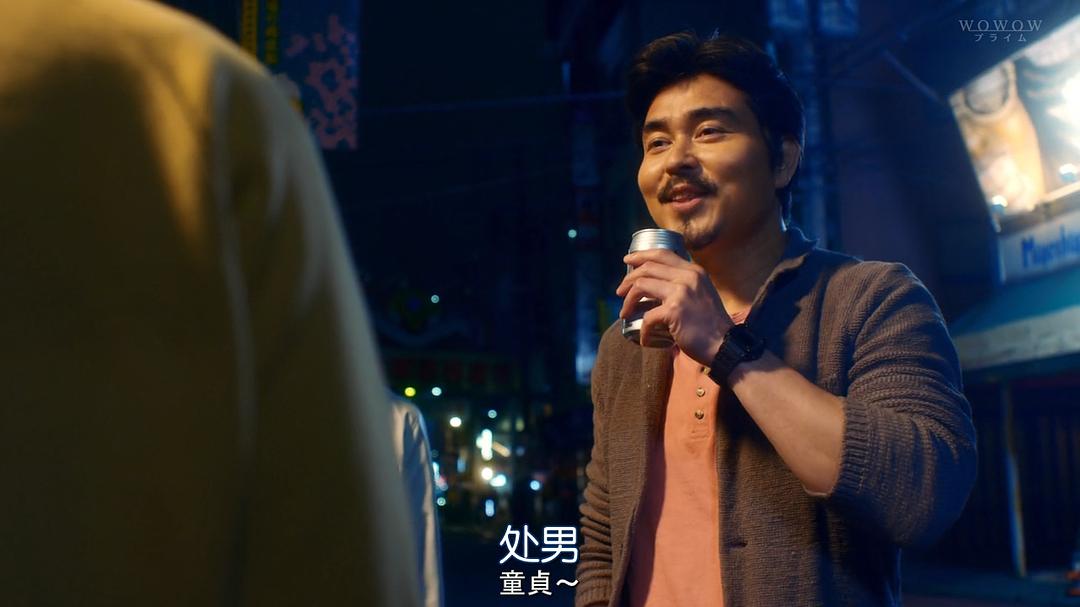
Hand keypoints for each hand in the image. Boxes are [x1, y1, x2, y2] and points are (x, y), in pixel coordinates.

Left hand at [616, 248, 732, 364]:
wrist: (726, 345)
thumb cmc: (712, 325)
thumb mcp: (702, 294)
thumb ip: (685, 286)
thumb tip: (657, 287)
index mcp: (694, 271)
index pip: (662, 254)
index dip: (641, 255)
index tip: (627, 260)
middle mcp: (688, 277)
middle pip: (647, 268)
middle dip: (628, 279)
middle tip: (619, 292)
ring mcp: (681, 293)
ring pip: (641, 286)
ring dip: (628, 301)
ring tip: (625, 313)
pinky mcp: (674, 311)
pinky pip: (648, 317)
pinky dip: (643, 329)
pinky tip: (644, 338)